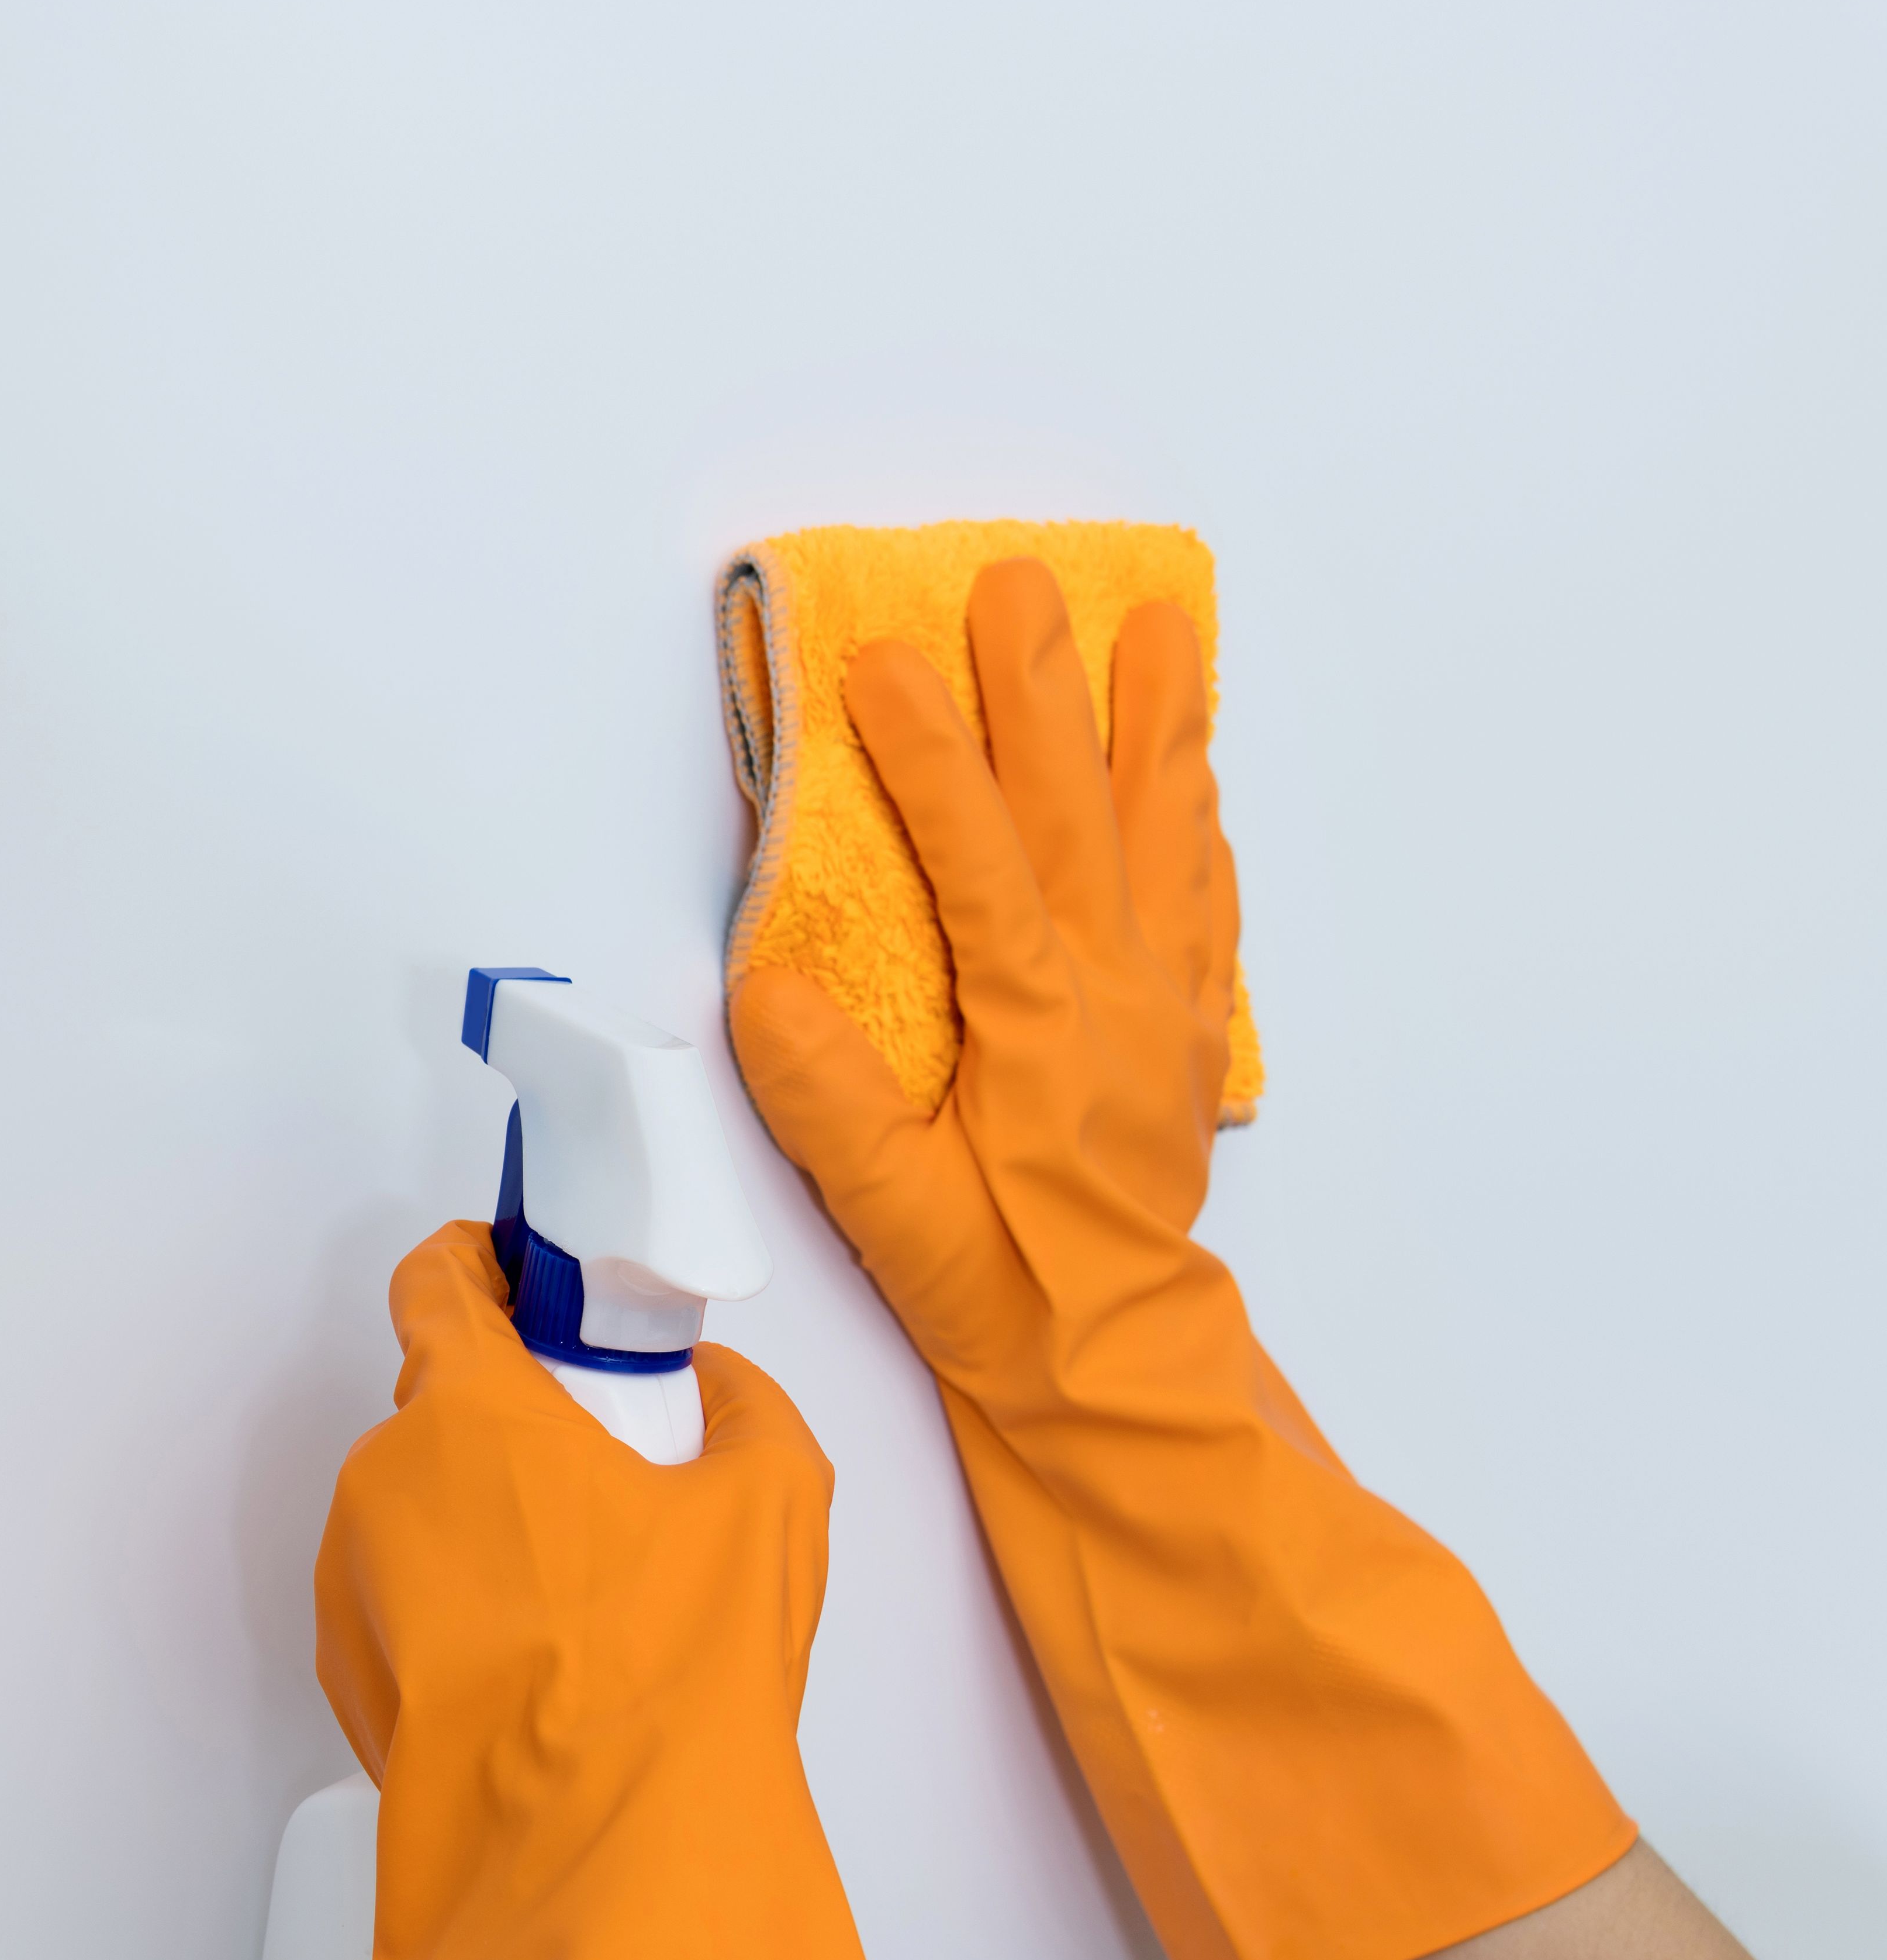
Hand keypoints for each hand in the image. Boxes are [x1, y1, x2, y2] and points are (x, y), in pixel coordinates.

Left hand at [305, 1222, 977, 1959]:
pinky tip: (548, 1668)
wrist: (591, 1851)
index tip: (516, 1273)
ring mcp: (353, 1582)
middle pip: (437, 1408)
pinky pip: (404, 1605)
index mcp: (469, 1412)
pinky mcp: (352, 1672)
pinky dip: (462, 1614)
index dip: (478, 1265)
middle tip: (600, 1464)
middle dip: (509, 1421)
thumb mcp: (771, 1503)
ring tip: (590, 1596)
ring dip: (486, 1527)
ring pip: (419, 1515)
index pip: (436, 1284)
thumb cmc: (665, 1674)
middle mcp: (385, 1484)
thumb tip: (717, 1391)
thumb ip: (745, 1412)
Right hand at [723, 555, 1625, 1959]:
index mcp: (1036, 1025)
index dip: (929, 751)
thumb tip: (762, 980)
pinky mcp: (1175, 1039)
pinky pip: (1197, 904)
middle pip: (1079, 811)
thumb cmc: (997, 1294)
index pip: (980, 855)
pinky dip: (1193, 826)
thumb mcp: (889, 1206)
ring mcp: (1157, 1009)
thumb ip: (827, 1093)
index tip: (884, 655)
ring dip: (1151, 729)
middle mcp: (1111, 995)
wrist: (1115, 1376)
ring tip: (1156, 630)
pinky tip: (1192, 782)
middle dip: (1043, 691)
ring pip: (1159, 836)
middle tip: (1021, 583)